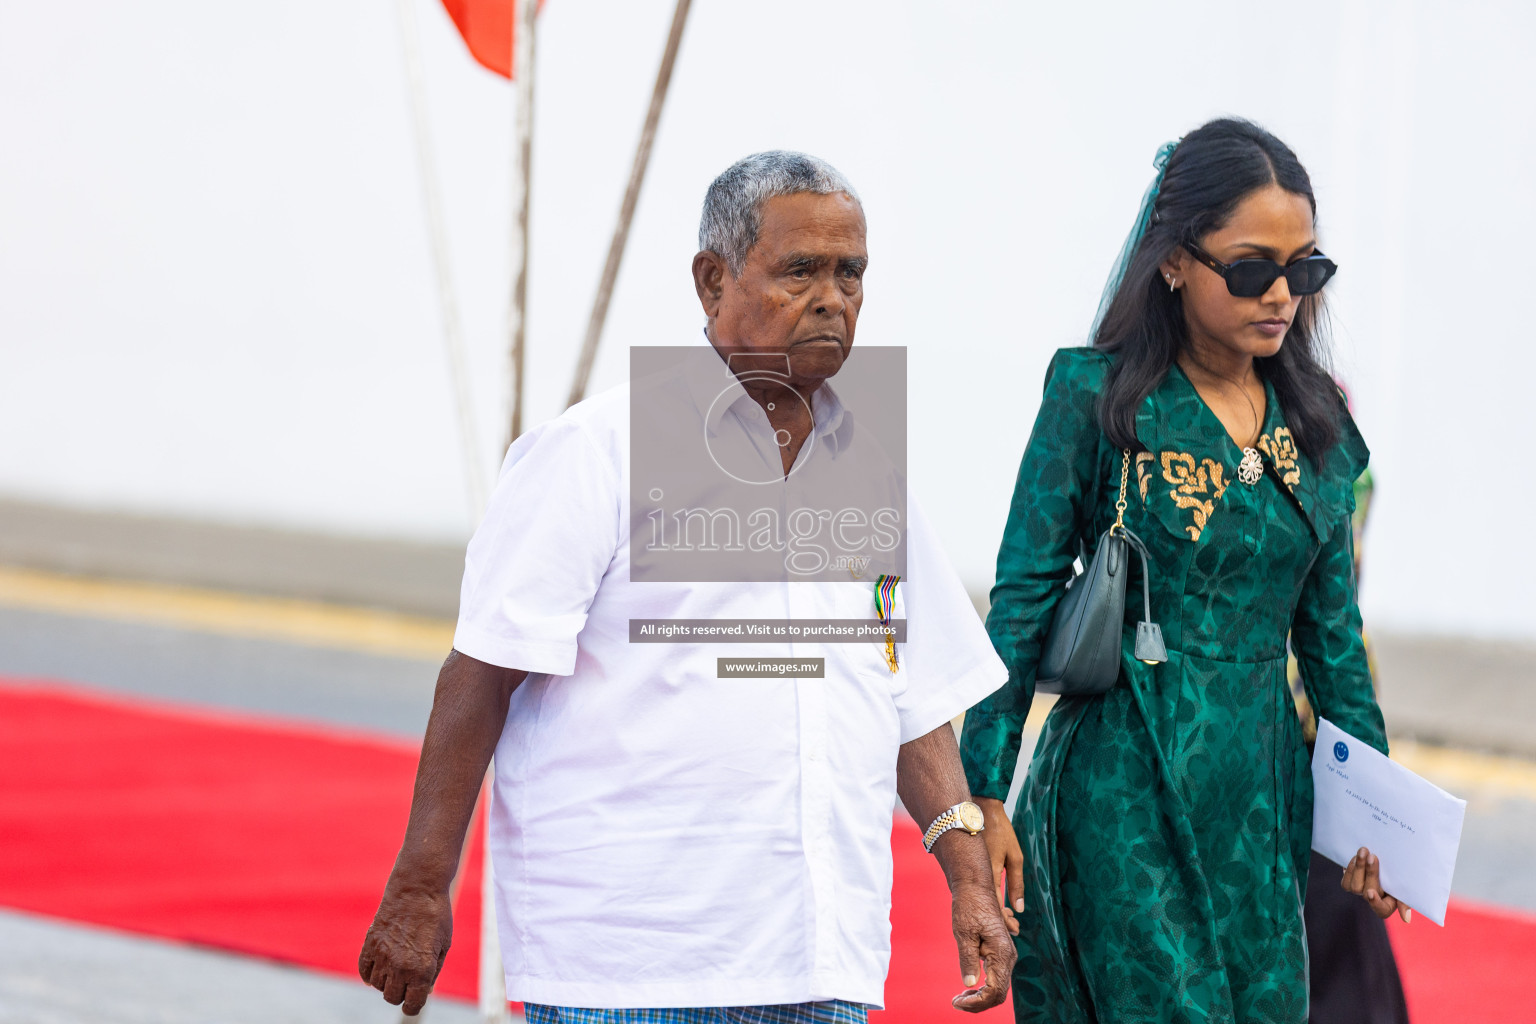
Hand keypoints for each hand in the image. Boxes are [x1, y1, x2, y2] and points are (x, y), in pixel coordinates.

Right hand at [358, 881, 453, 1014]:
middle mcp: (400, 967)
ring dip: (386, 981)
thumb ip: (433, 972)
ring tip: (397, 966)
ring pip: (378, 986)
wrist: (417, 888)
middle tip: (407, 982)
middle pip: (393, 998)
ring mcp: (382, 956)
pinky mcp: (370, 945)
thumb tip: (426, 992)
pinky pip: (364, 972)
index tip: (413, 1002)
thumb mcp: (444, 945)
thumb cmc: (436, 915)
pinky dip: (371, 974)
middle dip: (401, 994)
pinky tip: (380, 967)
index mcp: (422, 970)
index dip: (414, 1006)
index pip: (412, 1005)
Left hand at [948, 874, 1018, 1011]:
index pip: (995, 991)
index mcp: (1001, 953)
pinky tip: (967, 988)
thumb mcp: (963, 932)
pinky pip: (995, 977)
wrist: (975, 885)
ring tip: (959, 998)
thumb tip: (970, 984)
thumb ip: (968, 959)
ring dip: (979, 996)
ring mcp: (1005, 954)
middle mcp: (1008, 956)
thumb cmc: (968, 905)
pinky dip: (982, 986)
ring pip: (998, 986)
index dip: (977, 1002)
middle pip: (998, 993)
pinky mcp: (999, 952)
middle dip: (978, 1003)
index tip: (956, 1002)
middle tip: (955, 1003)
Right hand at [976, 796, 1023, 936]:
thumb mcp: (1016, 856)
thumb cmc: (1001, 832)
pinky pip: (977, 892)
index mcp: (990, 874)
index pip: (996, 907)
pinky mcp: (966, 871)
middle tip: (1014, 927)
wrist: (979, 812)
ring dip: (994, 912)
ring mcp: (968, 874)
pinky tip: (997, 904)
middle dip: (1000, 921)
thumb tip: (1019, 908)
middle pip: (987, 908)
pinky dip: (987, 901)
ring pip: (981, 901)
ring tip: (1009, 917)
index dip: (1005, 922)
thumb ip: (1017, 883)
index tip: (1016, 929)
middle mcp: (977, 877)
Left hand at [1341, 847, 1412, 922]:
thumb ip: (1405, 901)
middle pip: (1368, 891)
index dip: (1375, 903)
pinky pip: (1346, 881)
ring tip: (1363, 851)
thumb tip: (1406, 919)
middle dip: (1370, 873)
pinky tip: (1356, 857)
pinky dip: (1350, 868)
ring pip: (1354, 887)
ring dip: (1358, 868)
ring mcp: (1361, 892)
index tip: (1371, 892)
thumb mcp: (1405, 887)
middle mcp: (1373, 899)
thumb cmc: (1400, 875)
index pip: (1381, 910)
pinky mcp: (1350, 883)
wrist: (1386, 859)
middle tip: (1372, 857)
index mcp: (1388, 904)